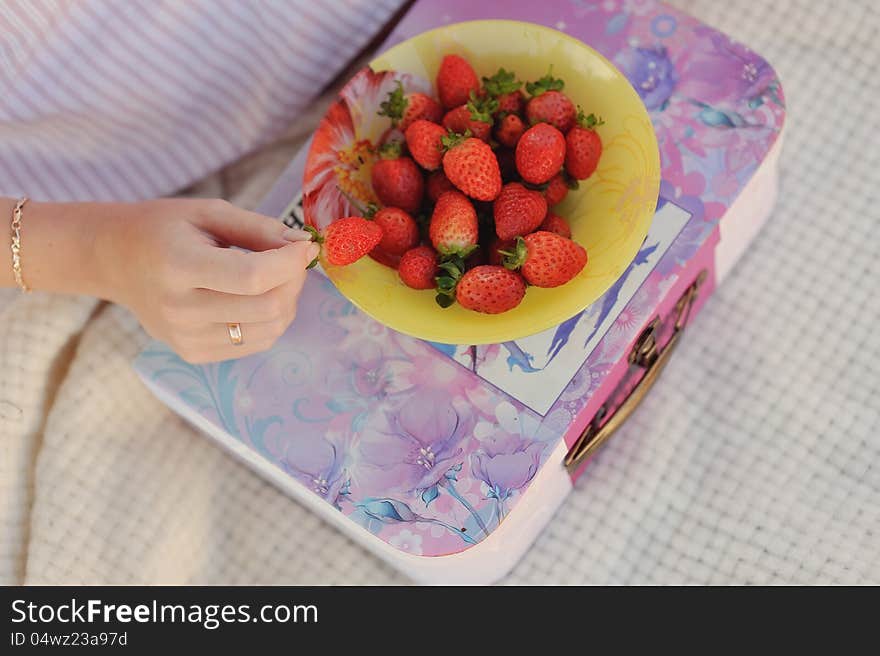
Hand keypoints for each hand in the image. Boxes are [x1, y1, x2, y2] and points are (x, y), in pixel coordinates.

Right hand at [98, 198, 317, 362]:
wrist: (115, 261)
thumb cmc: (163, 229)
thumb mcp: (208, 213)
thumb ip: (259, 228)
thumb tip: (303, 246)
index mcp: (179, 267)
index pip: (253, 277)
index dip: (290, 263)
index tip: (306, 246)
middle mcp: (180, 310)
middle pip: (268, 307)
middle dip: (294, 281)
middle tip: (293, 259)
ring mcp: (186, 339)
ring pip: (269, 330)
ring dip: (287, 302)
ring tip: (275, 277)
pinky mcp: (193, 354)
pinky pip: (255, 343)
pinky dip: (270, 320)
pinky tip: (257, 298)